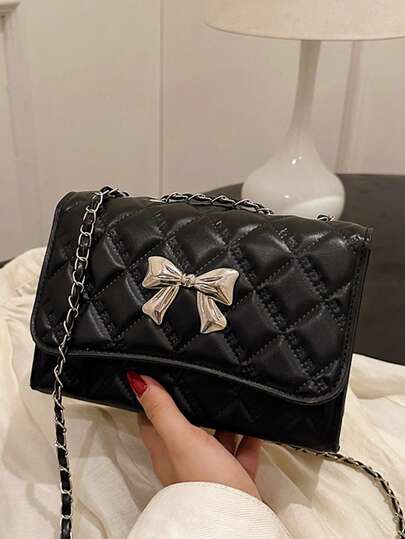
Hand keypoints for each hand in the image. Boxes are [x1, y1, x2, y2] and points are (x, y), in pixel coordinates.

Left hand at [127, 372, 262, 499]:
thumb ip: (162, 410)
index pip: (151, 420)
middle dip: (192, 405)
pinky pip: (242, 452)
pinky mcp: (234, 478)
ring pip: (214, 439)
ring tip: (231, 397)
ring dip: (222, 420)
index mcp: (166, 451)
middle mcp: (185, 460)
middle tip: (200, 380)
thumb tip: (136, 380)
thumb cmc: (203, 481)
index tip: (157, 377)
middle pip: (184, 427)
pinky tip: (257, 423)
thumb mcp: (180, 438)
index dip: (152, 398)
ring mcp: (210, 470)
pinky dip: (249, 438)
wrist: (236, 521)